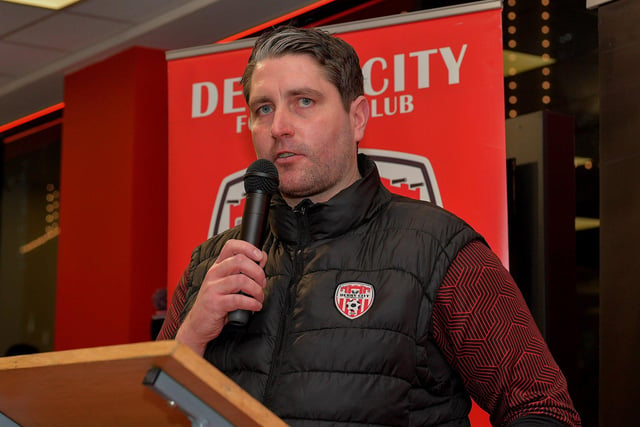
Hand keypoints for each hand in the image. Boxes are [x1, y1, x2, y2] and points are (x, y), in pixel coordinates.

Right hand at [175, 239, 266, 354]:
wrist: (198, 324)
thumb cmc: (216, 303)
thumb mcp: (228, 283)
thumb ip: (243, 271)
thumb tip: (262, 258)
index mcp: (218, 266)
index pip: (231, 246)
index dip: (248, 248)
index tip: (260, 257)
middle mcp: (214, 274)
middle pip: (240, 261)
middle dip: (258, 272)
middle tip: (262, 283)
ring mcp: (212, 288)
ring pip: (241, 280)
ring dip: (257, 290)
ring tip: (259, 297)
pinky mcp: (214, 303)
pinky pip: (238, 299)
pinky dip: (252, 303)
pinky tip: (255, 306)